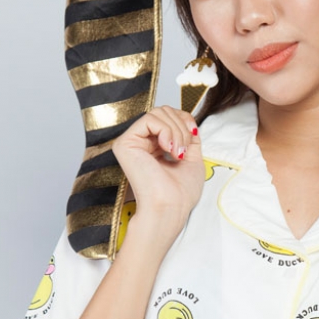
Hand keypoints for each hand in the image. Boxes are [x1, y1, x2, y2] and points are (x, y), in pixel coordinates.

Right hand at [112, 106, 204, 232]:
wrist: (170, 208)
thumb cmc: (181, 193)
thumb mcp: (193, 157)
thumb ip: (189, 136)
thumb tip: (188, 119)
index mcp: (154, 147)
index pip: (168, 116)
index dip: (184, 119)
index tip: (194, 136)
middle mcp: (141, 143)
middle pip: (164, 111)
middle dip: (181, 126)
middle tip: (183, 152)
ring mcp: (132, 142)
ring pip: (158, 113)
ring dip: (176, 131)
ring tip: (178, 154)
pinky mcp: (125, 143)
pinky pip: (149, 119)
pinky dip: (166, 131)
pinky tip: (168, 149)